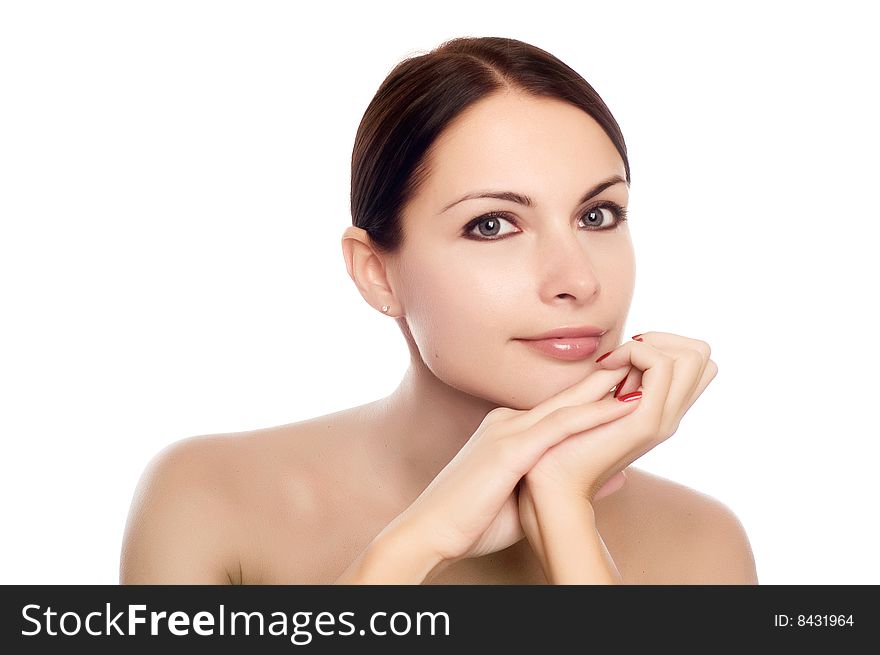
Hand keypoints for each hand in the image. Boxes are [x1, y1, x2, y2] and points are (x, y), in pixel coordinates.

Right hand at [393, 365, 644, 564]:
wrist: (427, 531)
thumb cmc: (470, 522)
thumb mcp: (526, 499)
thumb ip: (564, 482)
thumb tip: (614, 477)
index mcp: (506, 432)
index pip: (557, 410)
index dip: (593, 398)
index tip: (627, 389)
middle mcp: (506, 422)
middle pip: (566, 397)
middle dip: (606, 381)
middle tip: (643, 365)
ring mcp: (507, 431)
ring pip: (568, 404)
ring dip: (610, 387)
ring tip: (646, 370)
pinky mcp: (509, 448)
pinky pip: (562, 426)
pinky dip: (598, 413)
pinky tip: (627, 405)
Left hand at [522, 331, 717, 501]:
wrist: (552, 487)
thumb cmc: (561, 450)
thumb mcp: (594, 408)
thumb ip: (613, 385)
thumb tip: (623, 355)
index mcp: (660, 412)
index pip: (696, 364)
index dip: (664, 345)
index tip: (625, 356)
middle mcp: (669, 416)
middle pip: (702, 355)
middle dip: (661, 339)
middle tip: (621, 357)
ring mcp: (662, 419)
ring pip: (693, 355)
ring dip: (648, 344)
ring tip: (613, 364)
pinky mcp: (645, 421)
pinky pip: (661, 366)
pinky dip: (635, 352)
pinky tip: (605, 367)